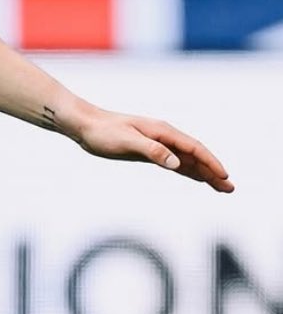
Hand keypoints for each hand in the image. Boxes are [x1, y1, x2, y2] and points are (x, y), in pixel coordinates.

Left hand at [76, 109, 234, 192]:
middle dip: (213, 171)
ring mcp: (156, 143)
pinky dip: (187, 170)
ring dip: (203, 172)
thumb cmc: (102, 132)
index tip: (224, 177)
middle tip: (230, 188)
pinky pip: (173, 161)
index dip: (210, 163)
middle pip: (194, 155)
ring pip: (186, 159)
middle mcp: (162, 136)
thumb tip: (177, 163)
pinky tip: (195, 177)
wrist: (83, 125)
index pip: (193, 148)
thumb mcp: (126, 142)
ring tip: (221, 187)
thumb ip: (153, 151)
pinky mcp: (147, 150)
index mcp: (161, 131)